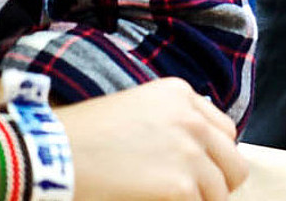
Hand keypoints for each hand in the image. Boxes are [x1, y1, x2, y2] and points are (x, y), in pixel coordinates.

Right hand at [57, 78, 248, 200]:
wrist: (53, 155)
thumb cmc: (84, 136)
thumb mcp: (136, 109)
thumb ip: (173, 121)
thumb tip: (199, 151)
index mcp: (180, 94)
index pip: (224, 131)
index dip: (211, 156)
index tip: (193, 171)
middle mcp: (192, 118)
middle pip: (232, 162)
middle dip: (216, 182)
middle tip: (187, 193)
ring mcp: (189, 151)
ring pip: (220, 191)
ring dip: (199, 200)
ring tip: (166, 198)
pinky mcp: (180, 185)